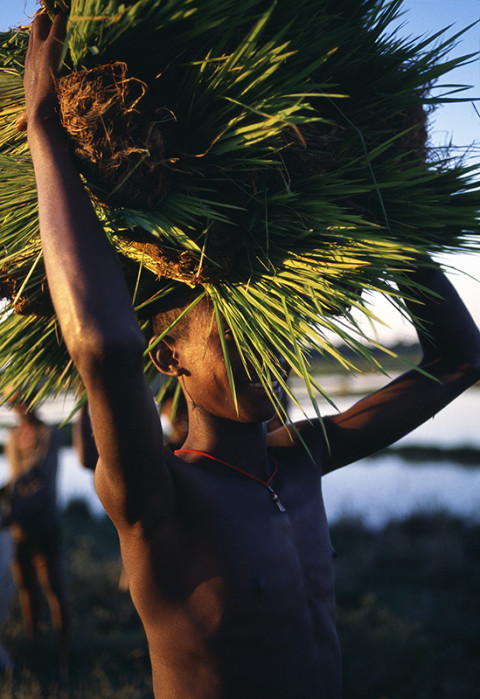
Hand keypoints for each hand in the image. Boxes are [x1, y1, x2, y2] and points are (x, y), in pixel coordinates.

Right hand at [19, 13, 66, 130]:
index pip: (31, 47)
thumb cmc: (41, 121)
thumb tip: (18, 127)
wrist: (40, 120)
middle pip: (33, 32)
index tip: (47, 35)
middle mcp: (30, 59)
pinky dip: (61, 22)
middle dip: (42, 24)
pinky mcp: (49, 52)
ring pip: (39, 26)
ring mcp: (37, 54)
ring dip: (49, 20)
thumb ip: (26, 118)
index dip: (38, 38)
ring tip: (60, 14)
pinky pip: (56, 29)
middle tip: (54, 19)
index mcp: (28, 71)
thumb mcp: (32, 115)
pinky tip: (66, 16)